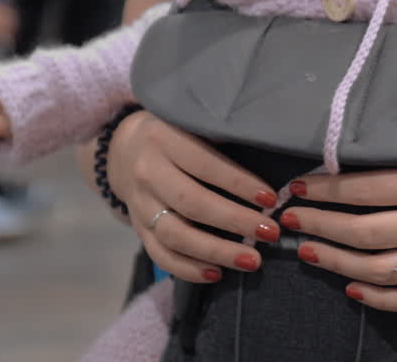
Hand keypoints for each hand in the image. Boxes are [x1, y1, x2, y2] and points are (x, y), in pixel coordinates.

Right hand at [106, 110, 282, 283]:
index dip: (239, 184)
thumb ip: (222, 136)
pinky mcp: (137, 228)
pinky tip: (217, 274)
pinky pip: (160, 254)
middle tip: (270, 233)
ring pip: (175, 234)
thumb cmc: (177, 134)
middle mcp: (147, 171)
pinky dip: (188, 269)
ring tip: (251, 261)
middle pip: (192, 203)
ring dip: (216, 252)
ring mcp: (139, 203)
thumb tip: (272, 159)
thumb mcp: (192, 122)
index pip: (206, 165)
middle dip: (235, 221)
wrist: (125, 148)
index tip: (270, 200)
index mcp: (164, 138)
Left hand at [281, 146, 396, 312]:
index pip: (367, 187)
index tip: (297, 187)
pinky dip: (376, 298)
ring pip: (379, 269)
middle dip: (319, 226)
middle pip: (364, 230)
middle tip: (288, 221)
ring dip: (335, 262)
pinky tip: (350, 287)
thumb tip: (365, 127)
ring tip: (308, 251)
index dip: (326, 189)